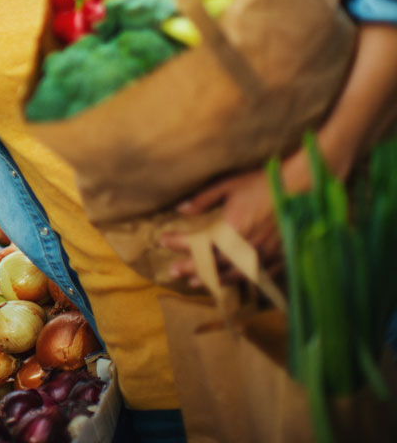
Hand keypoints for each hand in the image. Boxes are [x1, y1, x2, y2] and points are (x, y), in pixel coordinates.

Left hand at [161, 165, 286, 288]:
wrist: (300, 188)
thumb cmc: (264, 183)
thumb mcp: (229, 185)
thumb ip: (204, 199)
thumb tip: (181, 209)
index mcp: (233, 227)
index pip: (199, 241)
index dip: (178, 242)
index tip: (163, 241)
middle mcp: (247, 245)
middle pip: (213, 263)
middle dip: (191, 267)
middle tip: (174, 271)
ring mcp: (263, 254)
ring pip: (233, 274)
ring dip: (212, 278)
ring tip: (195, 282)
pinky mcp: (277, 257)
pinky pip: (255, 275)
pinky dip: (238, 280)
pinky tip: (229, 281)